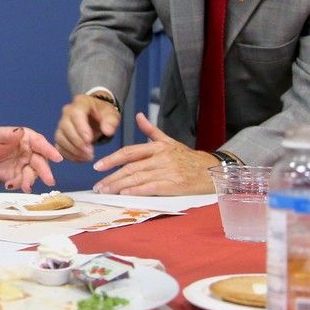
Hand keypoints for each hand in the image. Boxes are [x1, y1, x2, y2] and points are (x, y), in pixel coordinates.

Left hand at [0, 126, 62, 191]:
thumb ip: (8, 134)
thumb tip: (20, 131)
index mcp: (27, 139)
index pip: (40, 143)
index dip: (49, 150)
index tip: (57, 157)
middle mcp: (30, 152)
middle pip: (41, 161)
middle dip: (45, 171)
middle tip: (49, 180)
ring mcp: (25, 166)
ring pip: (33, 174)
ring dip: (30, 180)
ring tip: (25, 186)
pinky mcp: (19, 177)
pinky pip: (22, 182)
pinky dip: (18, 184)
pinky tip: (10, 184)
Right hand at [55, 93, 121, 161]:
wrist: (95, 115)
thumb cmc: (102, 113)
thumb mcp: (111, 114)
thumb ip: (111, 121)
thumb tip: (107, 131)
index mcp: (80, 103)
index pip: (76, 114)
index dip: (81, 129)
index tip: (89, 141)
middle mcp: (67, 112)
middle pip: (66, 127)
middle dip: (78, 142)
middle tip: (90, 153)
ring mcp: (61, 124)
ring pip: (60, 138)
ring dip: (73, 150)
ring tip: (88, 157)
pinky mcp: (60, 135)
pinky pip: (59, 146)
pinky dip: (69, 155)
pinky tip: (81, 159)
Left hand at [91, 112, 216, 194]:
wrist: (212, 170)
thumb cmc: (188, 158)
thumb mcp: (170, 141)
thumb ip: (151, 130)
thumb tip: (138, 116)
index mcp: (158, 147)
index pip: (129, 152)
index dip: (112, 159)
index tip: (98, 166)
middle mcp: (161, 158)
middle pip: (130, 168)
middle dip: (111, 178)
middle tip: (98, 186)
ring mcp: (168, 171)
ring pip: (138, 178)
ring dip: (119, 186)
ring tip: (106, 192)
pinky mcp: (175, 185)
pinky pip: (152, 187)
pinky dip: (137, 191)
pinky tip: (125, 194)